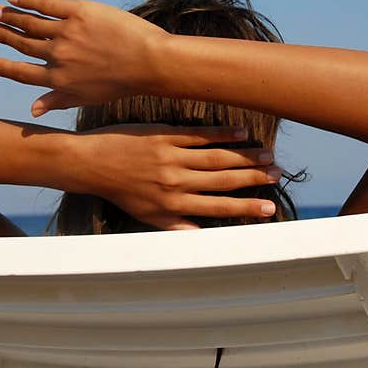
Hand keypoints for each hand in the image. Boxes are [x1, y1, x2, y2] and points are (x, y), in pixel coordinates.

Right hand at [0, 0, 168, 114]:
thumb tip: (33, 111)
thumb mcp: (87, 98)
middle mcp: (58, 57)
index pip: (22, 72)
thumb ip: (57, 100)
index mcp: (59, 79)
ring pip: (31, 23)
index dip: (1, 67)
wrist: (149, 62)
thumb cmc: (121, 82)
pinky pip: (46, 4)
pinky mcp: (78, 12)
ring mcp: (66, 33)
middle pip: (23, 44)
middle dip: (4, 35)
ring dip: (11, 16)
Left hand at [63, 123, 281, 230]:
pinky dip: (221, 134)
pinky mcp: (164, 136)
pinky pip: (198, 135)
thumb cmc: (120, 191)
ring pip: (215, 157)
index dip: (246, 208)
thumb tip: (201, 235)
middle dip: (253, 178)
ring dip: (244, 156)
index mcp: (173, 205)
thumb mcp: (146, 216)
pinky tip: (241, 132)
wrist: (91, 163)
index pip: (217, 208)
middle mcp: (176, 182)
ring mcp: (171, 157)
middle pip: (223, 180)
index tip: (269, 209)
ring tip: (267, 155)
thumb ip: (176, 225)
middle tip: (276, 175)